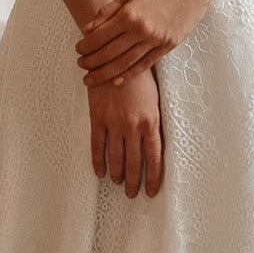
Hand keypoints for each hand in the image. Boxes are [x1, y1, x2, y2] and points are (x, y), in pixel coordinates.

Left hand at [76, 0, 215, 86]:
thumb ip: (108, 11)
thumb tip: (87, 29)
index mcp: (130, 15)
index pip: (100, 37)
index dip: (85, 46)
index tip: (77, 51)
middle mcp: (142, 30)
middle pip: (110, 54)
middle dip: (92, 63)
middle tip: (81, 66)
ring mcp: (156, 40)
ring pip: (126, 63)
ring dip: (106, 73)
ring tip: (92, 79)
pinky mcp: (168, 45)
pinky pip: (146, 64)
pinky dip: (130, 74)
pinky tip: (117, 80)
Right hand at [86, 77, 163, 197]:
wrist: (116, 59)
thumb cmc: (140, 78)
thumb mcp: (155, 99)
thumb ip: (154, 122)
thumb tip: (155, 145)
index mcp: (151, 121)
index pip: (154, 157)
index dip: (152, 177)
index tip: (151, 191)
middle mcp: (133, 126)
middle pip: (135, 162)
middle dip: (134, 181)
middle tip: (133, 194)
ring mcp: (114, 124)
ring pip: (116, 158)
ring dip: (118, 174)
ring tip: (119, 184)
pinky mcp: (98, 119)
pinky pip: (97, 146)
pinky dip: (98, 162)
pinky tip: (100, 172)